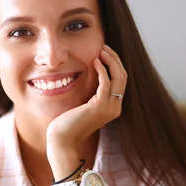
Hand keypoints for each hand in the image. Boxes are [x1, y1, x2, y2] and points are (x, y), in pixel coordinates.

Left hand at [46, 44, 126, 159]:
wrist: (62, 139)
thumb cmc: (68, 123)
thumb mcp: (83, 104)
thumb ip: (90, 92)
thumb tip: (90, 74)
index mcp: (113, 106)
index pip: (121, 80)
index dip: (115, 64)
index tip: (105, 52)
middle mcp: (115, 107)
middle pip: (123, 76)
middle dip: (115, 59)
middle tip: (104, 46)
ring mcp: (110, 108)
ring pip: (118, 77)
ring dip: (110, 61)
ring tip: (101, 50)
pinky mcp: (100, 107)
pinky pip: (106, 83)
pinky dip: (102, 70)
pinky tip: (95, 61)